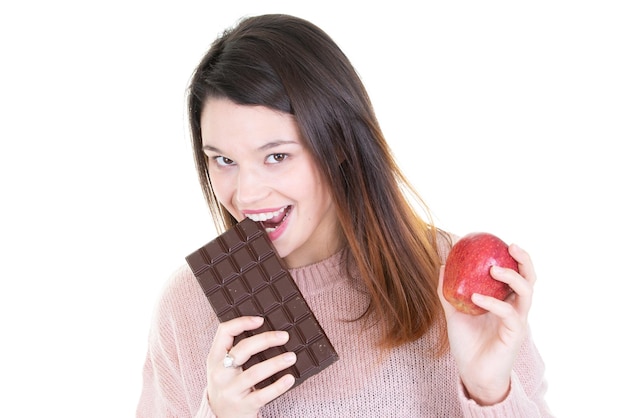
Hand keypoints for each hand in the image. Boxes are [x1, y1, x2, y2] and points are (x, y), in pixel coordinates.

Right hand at [205, 316, 296, 416]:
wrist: (221, 417)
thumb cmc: (227, 385)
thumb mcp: (222, 366)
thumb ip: (234, 349)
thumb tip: (265, 330)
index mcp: (215, 358)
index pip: (224, 331)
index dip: (243, 322)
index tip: (261, 320)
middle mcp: (220, 373)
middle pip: (243, 350)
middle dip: (266, 340)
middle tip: (284, 337)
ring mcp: (231, 391)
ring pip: (254, 372)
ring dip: (276, 363)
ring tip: (292, 357)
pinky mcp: (243, 406)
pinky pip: (263, 394)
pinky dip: (278, 386)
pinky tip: (289, 378)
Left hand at [437, 243, 535, 404]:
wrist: (472, 372)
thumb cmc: (467, 342)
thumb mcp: (454, 312)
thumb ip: (449, 291)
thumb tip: (442, 265)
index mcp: (505, 301)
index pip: (517, 274)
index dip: (515, 257)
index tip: (503, 241)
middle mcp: (515, 308)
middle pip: (530, 279)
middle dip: (525, 261)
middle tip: (511, 247)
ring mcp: (517, 321)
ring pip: (526, 293)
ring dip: (512, 278)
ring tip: (494, 270)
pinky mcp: (514, 335)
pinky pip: (508, 314)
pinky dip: (493, 303)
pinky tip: (476, 297)